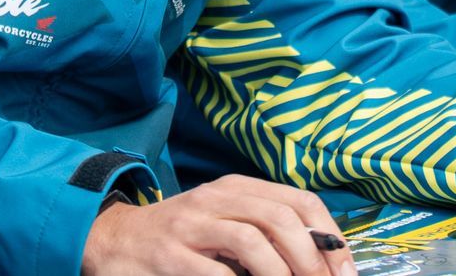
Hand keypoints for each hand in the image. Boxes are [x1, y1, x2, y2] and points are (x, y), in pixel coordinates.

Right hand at [81, 175, 355, 275]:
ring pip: (252, 240)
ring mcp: (192, 225)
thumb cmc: (178, 235)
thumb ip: (263, 229)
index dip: (329, 235)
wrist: (111, 239)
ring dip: (282, 272)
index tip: (344, 267)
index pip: (299, 200)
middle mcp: (218, 198)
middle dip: (312, 257)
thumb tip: (318, 256)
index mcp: (238, 187)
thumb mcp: (223, 220)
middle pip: (281, 218)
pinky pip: (215, 271)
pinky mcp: (170, 255)